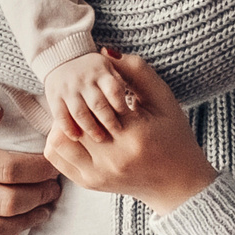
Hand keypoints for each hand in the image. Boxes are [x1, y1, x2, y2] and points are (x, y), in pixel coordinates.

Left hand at [41, 50, 216, 216]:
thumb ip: (137, 72)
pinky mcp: (90, 183)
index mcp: (135, 135)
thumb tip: (104, 51)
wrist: (177, 183)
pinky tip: (76, 132)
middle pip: (76, 119)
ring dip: (64, 123)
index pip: (99, 100)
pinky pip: (57, 158)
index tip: (102, 85)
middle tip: (86, 97)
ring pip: (59, 140)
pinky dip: (60, 140)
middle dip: (79, 104)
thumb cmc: (174, 136)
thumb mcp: (163, 99)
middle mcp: (113, 158)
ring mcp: (99, 174)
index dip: (98, 88)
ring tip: (80, 115)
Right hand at [43, 50, 138, 141]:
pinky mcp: (54, 96)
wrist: (62, 57)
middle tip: (118, 133)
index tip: (128, 117)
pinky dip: (69, 128)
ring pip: (80, 113)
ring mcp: (67, 87)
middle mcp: (83, 77)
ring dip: (91, 128)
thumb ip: (123, 79)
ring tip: (101, 138)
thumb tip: (130, 103)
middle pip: (98, 104)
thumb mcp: (111, 67)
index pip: (114, 90)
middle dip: (109, 121)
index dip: (121, 105)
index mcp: (102, 69)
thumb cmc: (96, 70)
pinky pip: (61, 116)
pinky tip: (77, 137)